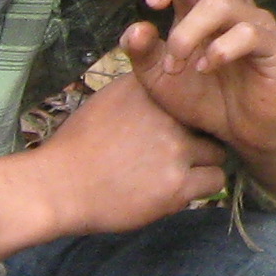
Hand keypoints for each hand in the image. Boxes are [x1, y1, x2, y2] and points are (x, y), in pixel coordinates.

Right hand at [0, 71, 226, 254]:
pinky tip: (176, 189)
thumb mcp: (108, 100)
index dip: (190, 110)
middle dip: (198, 137)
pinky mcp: (177, 185)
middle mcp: (167, 115)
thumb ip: (141, 91)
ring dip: (202, 163)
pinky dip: (199, 187)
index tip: (180, 123)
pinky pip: (215, 181)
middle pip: (208, 122)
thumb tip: (168, 86)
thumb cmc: (78, 145)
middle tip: (179, 152)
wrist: (58, 186)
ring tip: (177, 172)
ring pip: (218, 152)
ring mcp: (175, 150)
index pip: (192, 90)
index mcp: (150, 90)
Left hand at [111, 0, 275, 201]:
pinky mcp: (273, 45)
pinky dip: (218, 51)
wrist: (246, 131)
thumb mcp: (156, 77)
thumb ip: (141, 50)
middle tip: (152, 4)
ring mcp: (251, 19)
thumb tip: (134, 27)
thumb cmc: (204, 95)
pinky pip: (246, 34)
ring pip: (218, 2)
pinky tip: (206, 68)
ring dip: (186, 35)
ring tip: (176, 64)